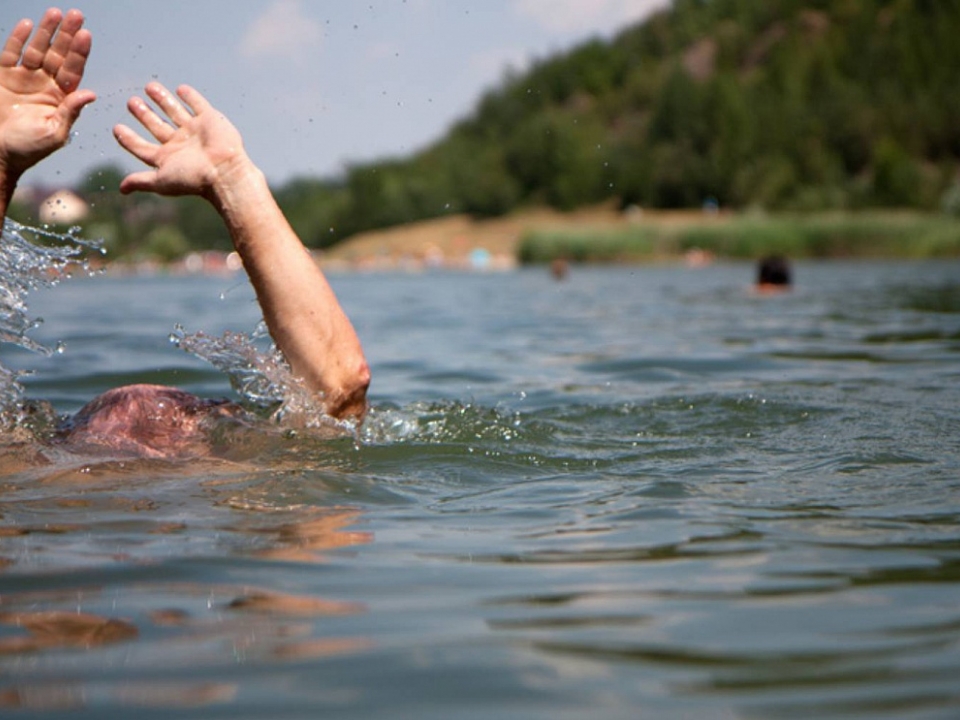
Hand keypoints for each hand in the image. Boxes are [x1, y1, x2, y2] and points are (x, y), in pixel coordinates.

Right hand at [0, 8, 94, 177]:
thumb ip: (70, 112)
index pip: (73, 71)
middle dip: (67, 35)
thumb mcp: (54, 133)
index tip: (86, 35)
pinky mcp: (4, 76)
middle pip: (59, 55)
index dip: (79, 53)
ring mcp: (24, 78)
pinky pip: (11, 54)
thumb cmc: (28, 149)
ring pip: (37, 50)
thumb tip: (90, 94)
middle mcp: (45, 85)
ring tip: (55, 13)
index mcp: (61, 98)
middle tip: (77, 16)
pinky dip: (19, 39)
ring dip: (46, 32)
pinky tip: (28, 25)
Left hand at [114, 82, 248, 199]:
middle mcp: (180, 144)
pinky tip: (181, 90)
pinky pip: (198, 105)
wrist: (224, 171)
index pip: (143, 147)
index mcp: (168, 158)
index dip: (129, 139)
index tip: (117, 128)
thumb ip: (141, 181)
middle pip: (157, 126)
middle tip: (131, 102)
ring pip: (174, 112)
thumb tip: (121, 189)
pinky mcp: (210, 120)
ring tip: (149, 87)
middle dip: (144, 115)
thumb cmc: (193, 178)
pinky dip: (191, 97)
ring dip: (162, 100)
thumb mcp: (162, 180)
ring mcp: (195, 131)